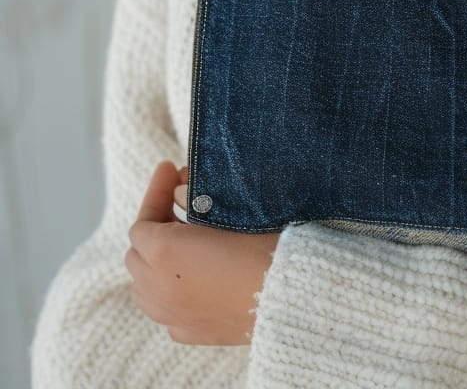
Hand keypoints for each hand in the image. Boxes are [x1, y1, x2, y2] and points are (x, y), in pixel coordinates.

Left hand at [125, 160, 279, 344]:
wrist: (289, 296)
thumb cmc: (261, 248)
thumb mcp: (228, 211)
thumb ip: (193, 199)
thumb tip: (178, 193)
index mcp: (163, 253)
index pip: (142, 221)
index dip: (156, 194)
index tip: (170, 171)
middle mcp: (157, 288)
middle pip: (138, 254)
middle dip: (156, 227)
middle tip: (182, 206)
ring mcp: (171, 315)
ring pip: (144, 286)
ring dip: (156, 263)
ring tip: (183, 245)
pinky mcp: (190, 333)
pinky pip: (166, 310)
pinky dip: (171, 292)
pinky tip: (194, 280)